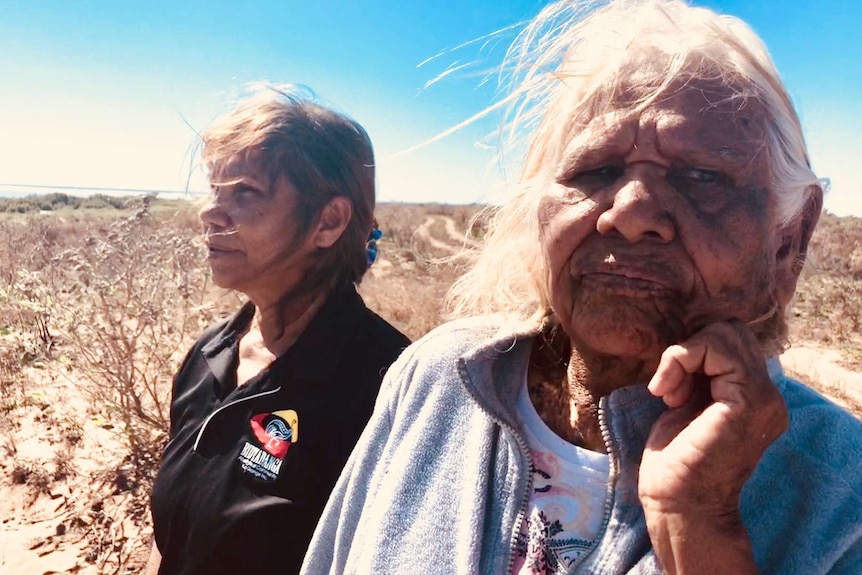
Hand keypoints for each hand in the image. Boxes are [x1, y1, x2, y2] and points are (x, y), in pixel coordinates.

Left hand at [639, 321, 787, 573]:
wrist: (677, 502)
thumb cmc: (676, 459)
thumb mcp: (693, 402)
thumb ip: (705, 375)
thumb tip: (695, 341)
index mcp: (757, 397)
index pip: (735, 342)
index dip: (698, 353)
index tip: (673, 388)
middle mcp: (769, 396)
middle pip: (732, 331)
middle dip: (693, 349)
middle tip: (673, 388)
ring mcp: (763, 398)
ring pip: (725, 334)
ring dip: (684, 356)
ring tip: (671, 393)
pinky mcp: (745, 401)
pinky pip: (715, 349)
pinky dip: (681, 360)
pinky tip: (668, 395)